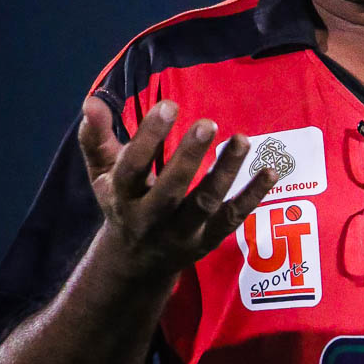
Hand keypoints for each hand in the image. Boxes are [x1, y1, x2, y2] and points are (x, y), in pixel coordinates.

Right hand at [78, 95, 276, 277]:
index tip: (169, 105)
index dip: (149, 137)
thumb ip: (95, 137)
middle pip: (170, 191)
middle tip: (207, 123)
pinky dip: (253, 196)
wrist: (135, 262)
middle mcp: (150, 219)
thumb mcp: (103, 172)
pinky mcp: (207, 241)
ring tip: (242, 140)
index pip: (132, 167)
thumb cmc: (122, 201)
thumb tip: (92, 101)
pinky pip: (233, 218)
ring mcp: (181, 233)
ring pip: (205, 205)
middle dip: (189, 157)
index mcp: (122, 197)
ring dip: (225, 172)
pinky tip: (271, 171)